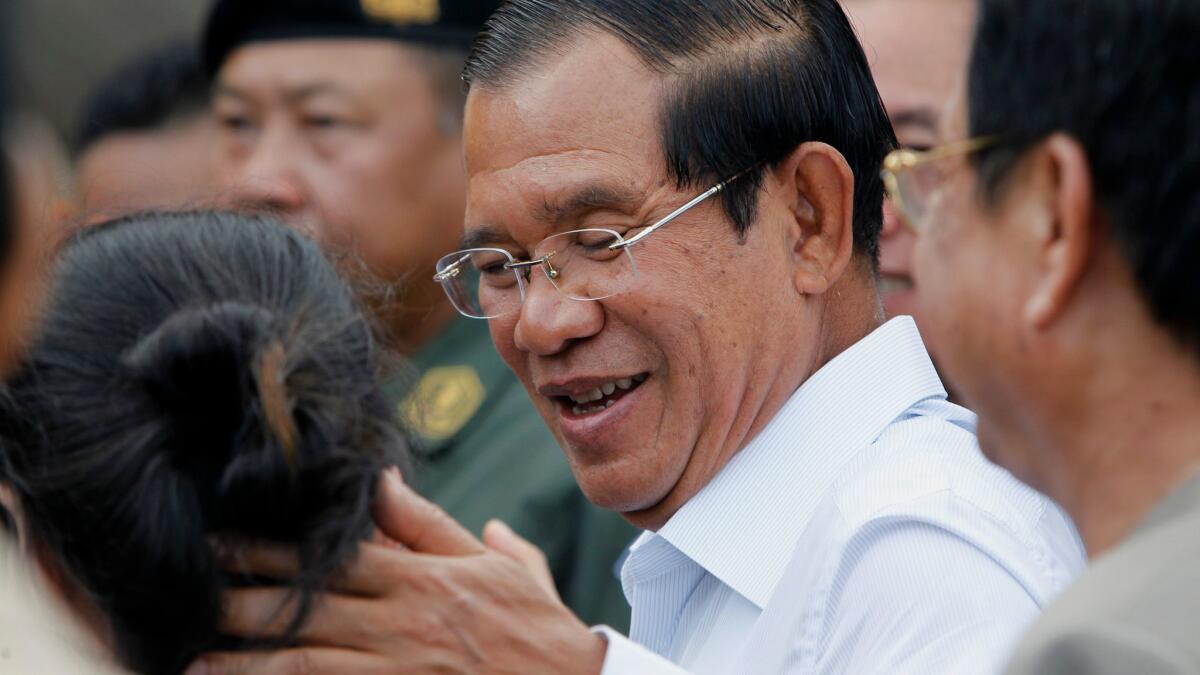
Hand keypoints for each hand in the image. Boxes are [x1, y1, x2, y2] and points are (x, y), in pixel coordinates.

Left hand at [186, 469, 607, 674]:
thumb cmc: (537, 628)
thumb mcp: (500, 565)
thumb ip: (434, 526)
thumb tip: (385, 479)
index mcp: (426, 581)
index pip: (336, 559)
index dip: (275, 550)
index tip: (224, 539)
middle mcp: (405, 625)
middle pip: (308, 610)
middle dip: (241, 601)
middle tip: (188, 593)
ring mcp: (400, 672)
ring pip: (307, 666)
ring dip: (245, 665)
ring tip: (193, 663)